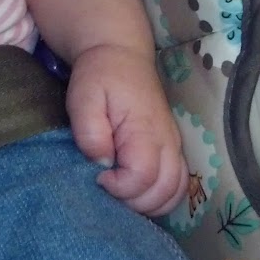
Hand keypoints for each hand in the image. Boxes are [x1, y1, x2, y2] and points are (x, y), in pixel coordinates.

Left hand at [66, 43, 187, 216]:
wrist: (120, 54)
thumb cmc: (99, 76)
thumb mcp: (84, 97)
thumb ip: (90, 131)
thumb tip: (101, 164)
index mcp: (145, 129)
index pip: (143, 176)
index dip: (119, 187)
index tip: (97, 176)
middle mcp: (167, 142)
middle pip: (164, 192)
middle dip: (133, 202)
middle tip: (107, 189)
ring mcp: (174, 147)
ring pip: (174, 193)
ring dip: (148, 204)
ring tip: (120, 192)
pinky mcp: (172, 149)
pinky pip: (176, 185)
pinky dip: (158, 198)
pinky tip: (134, 192)